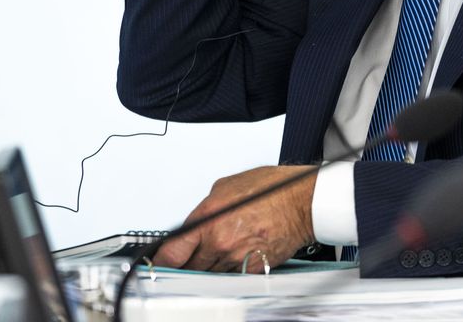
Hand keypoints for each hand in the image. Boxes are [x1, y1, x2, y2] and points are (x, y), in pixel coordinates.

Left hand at [154, 165, 316, 271]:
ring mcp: (235, 258)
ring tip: (222, 248)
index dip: (161, 260)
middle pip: (189, 267)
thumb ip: (206, 207)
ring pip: (209, 273)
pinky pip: (231, 275)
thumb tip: (196, 220)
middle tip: (193, 253)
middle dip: (188, 261)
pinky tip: (238, 254)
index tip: (158, 261)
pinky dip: (230, 268)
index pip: (172, 252)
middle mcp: (220, 242)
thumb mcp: (228, 186)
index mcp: (209, 220)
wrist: (304, 203)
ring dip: (210, 265)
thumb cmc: (273, 189)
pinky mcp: (252, 269)